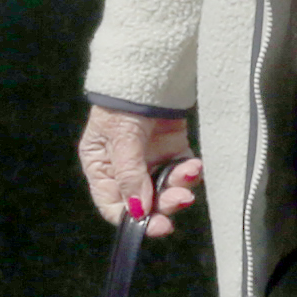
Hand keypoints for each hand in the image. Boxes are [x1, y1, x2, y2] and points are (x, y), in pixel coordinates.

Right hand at [80, 104, 203, 235]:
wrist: (149, 70)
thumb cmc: (123, 103)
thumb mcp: (121, 137)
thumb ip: (130, 174)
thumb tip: (139, 211)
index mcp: (102, 168)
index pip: (115, 207)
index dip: (136, 221)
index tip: (159, 226)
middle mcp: (125, 170)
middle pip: (145, 203)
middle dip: (165, 204)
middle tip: (181, 199)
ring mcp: (150, 161)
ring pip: (167, 189)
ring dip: (180, 187)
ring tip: (190, 172)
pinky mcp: (172, 151)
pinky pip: (182, 172)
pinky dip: (190, 173)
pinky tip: (195, 165)